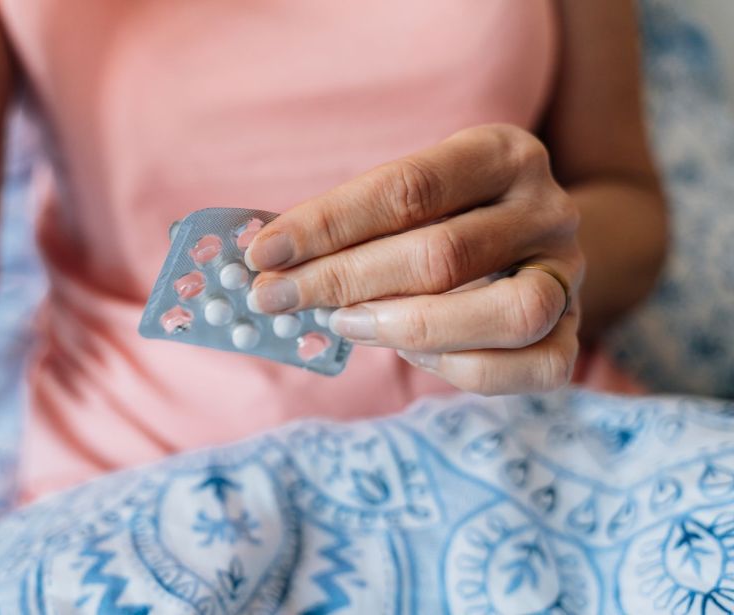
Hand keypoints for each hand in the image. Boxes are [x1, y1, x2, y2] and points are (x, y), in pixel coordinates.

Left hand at [245, 124, 582, 394]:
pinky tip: (407, 352)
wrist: (533, 245)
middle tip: (277, 297)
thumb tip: (270, 261)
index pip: (407, 188)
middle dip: (343, 280)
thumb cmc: (447, 217)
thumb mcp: (410, 199)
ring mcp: (568, 273)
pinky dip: (454, 366)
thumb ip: (353, 223)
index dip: (328, 224)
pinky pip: (521, 366)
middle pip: (442, 253)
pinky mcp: (572, 334)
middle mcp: (547, 207)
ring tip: (344, 324)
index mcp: (502, 153)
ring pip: (502, 313)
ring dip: (407, 326)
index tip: (264, 252)